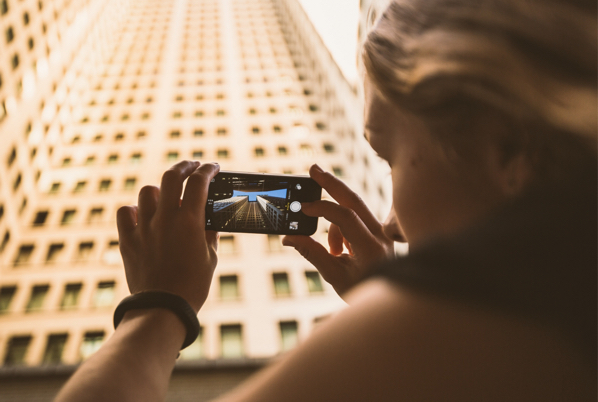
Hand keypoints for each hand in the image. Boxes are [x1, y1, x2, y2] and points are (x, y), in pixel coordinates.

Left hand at [116, 161, 219, 311]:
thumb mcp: (211, 257)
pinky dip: (135, 209)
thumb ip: (209, 232)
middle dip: (184, 166)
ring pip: (148, 192)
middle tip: (191, 167)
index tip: (213, 167)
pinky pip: (126, 212)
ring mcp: (144, 228)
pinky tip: (143, 215)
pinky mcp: (128, 240)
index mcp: (190, 222)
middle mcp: (165, 219)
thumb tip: (208, 218)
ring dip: (160, 190)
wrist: (163, 309)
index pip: (199, 182)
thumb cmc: (192, 286)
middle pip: (172, 177)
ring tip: (167, 197)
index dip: (207, 170)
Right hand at [282, 165, 395, 298]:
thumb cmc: (362, 290)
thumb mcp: (334, 276)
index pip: (345, 217)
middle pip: (354, 199)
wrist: (388, 298)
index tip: (303, 208)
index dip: (322, 209)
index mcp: (372, 248)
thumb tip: (289, 237)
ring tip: (335, 252)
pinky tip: (342, 250)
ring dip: (334, 223)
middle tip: (313, 169)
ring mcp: (382, 231)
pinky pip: (356, 217)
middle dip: (331, 183)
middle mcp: (381, 235)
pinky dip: (342, 226)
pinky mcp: (380, 230)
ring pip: (353, 208)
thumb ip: (312, 253)